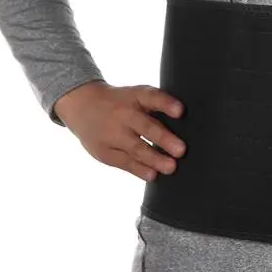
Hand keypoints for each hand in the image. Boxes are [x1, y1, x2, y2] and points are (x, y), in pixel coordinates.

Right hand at [53, 80, 186, 181]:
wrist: (82, 105)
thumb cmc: (122, 103)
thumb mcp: (137, 95)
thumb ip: (158, 106)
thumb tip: (189, 124)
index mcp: (135, 96)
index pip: (152, 97)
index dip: (166, 103)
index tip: (180, 111)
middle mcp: (124, 114)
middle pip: (146, 127)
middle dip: (164, 139)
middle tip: (181, 150)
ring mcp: (112, 133)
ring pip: (136, 148)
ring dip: (155, 159)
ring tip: (171, 167)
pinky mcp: (104, 151)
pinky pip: (124, 162)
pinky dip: (139, 169)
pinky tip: (152, 175)